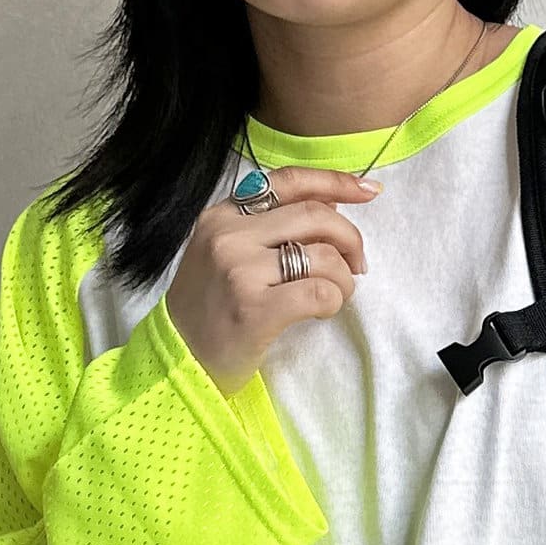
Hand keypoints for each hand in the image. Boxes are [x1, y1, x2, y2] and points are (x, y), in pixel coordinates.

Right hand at [164, 164, 379, 394]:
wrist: (177, 363)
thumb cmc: (209, 312)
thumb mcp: (224, 255)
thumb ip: (267, 229)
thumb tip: (330, 207)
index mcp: (222, 215)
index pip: (288, 181)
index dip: (335, 183)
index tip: (368, 192)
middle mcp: (229, 235)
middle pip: (315, 215)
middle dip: (351, 238)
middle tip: (358, 264)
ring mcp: (240, 271)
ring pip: (323, 255)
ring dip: (344, 278)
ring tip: (338, 294)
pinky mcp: (255, 309)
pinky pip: (318, 292)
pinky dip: (333, 301)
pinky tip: (323, 311)